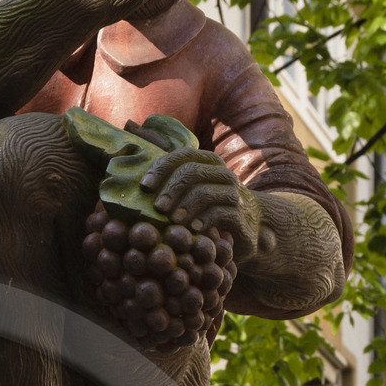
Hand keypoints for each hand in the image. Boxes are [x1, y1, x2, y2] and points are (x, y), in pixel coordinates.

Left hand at [137, 151, 268, 259]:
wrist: (248, 228)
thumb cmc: (210, 210)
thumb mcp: (193, 193)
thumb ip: (173, 183)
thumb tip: (137, 180)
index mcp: (207, 163)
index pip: (182, 156)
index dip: (161, 168)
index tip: (144, 187)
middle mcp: (222, 173)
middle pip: (192, 171)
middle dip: (171, 189)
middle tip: (158, 207)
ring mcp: (233, 193)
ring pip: (205, 192)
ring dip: (184, 206)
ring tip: (172, 220)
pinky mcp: (239, 214)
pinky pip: (219, 213)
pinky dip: (202, 220)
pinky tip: (191, 229)